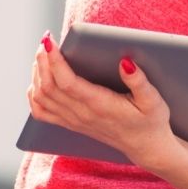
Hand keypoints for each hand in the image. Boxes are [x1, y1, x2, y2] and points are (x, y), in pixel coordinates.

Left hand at [26, 33, 177, 170]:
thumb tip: (125, 61)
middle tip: (46, 40)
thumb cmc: (151, 121)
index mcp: (100, 106)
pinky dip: (33, 94)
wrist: (146, 148)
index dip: (54, 61)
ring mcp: (73, 120)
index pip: (67, 83)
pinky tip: (38, 79)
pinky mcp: (70, 123)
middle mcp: (82, 114)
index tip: (48, 41)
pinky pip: (41, 111)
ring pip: (41, 97)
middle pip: (48, 86)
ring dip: (37, 73)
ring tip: (43, 54)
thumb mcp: (153, 101)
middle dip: (43, 60)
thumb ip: (140, 82)